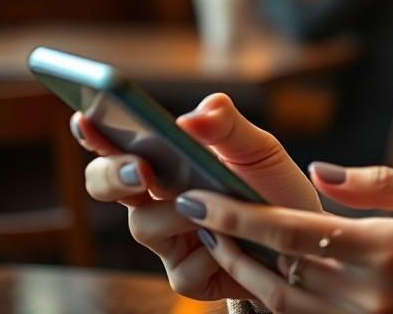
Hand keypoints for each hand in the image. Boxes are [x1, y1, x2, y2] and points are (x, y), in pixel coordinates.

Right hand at [72, 93, 321, 301]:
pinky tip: (234, 243)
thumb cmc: (272, 185)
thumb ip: (226, 124)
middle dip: (114, 174)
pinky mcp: (187, 277)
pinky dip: (212, 252)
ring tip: (217, 200)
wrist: (308, 235)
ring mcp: (168, 240)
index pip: (117, 145)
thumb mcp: (257, 147)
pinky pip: (183, 269)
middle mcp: (156, 199)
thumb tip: (193, 116)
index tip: (84, 117)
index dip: (94, 133)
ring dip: (178, 211)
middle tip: (140, 167)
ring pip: (144, 226)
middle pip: (106, 185)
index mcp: (165, 162)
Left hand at [174, 164, 392, 313]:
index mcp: (385, 249)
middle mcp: (369, 294)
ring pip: (285, 307)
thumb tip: (320, 173)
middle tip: (195, 215)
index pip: (290, 230)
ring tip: (218, 248)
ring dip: (243, 278)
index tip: (199, 197)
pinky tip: (262, 287)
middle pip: (275, 271)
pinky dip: (279, 308)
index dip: (237, 214)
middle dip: (228, 243)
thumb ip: (380, 183)